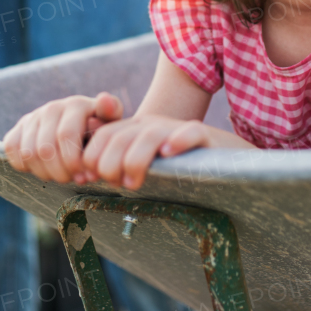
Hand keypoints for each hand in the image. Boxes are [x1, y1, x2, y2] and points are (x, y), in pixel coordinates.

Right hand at [4, 93, 123, 183]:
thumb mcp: (111, 124)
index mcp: (76, 105)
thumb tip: (104, 100)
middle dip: (60, 172)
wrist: (82, 129)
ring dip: (45, 173)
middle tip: (72, 179)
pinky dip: (26, 166)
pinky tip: (44, 168)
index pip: (65, 136)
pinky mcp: (19, 128)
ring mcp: (33, 117)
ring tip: (61, 175)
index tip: (84, 176)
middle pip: (45, 149)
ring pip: (29, 153)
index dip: (73, 162)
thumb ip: (111, 114)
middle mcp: (52, 107)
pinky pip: (12, 149)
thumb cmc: (99, 133)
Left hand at [81, 115, 242, 189]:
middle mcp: (152, 126)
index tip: (90, 180)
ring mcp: (177, 129)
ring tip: (133, 182)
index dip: (91, 158)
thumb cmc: (177, 170)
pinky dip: (178, 141)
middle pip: (119, 136)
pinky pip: (191, 132)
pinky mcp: (206, 137)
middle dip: (109, 163)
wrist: (226, 161)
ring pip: (148, 135)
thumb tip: (84, 178)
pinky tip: (169, 153)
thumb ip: (116, 168)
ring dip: (135, 159)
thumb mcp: (143, 166)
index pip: (102, 136)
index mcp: (133, 131)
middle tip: (118, 184)